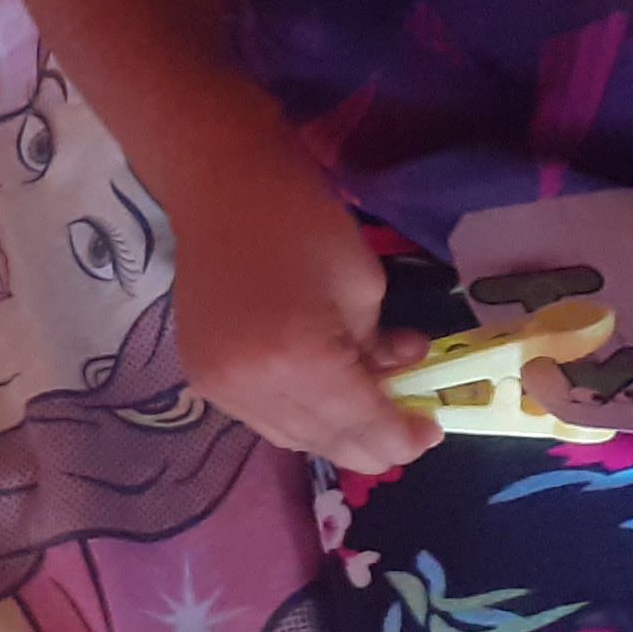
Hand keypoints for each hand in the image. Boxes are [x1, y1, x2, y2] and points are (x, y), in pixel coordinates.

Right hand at [157, 141, 437, 471]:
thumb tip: (399, 377)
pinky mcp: (201, 377)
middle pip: (326, 440)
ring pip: (291, 437)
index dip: (401, 436)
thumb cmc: (303, 219)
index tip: (431, 432)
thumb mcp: (363, 284)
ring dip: (335, 435)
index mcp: (301, 358)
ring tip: (371, 418)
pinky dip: (299, 418)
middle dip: (373, 445)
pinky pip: (261, 418)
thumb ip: (379, 346)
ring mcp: (221, 387)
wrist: (222, 186)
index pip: (361, 421)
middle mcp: (254, 388)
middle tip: (408, 435)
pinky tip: (325, 401)